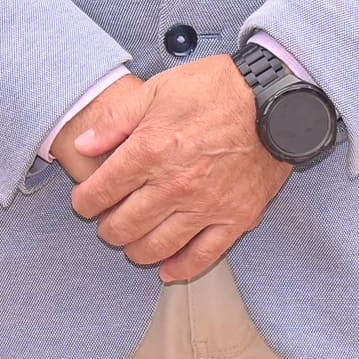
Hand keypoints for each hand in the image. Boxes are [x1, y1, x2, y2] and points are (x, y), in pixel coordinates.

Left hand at [69, 55, 292, 283]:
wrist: (275, 99)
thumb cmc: (217, 89)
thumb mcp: (158, 89)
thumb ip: (117, 121)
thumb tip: (84, 145)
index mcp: (150, 150)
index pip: (101, 191)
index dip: (85, 202)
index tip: (84, 203)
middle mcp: (174, 185)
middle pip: (124, 225)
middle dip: (108, 229)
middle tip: (108, 223)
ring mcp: (206, 206)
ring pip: (157, 246)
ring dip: (136, 250)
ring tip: (133, 244)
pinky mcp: (236, 218)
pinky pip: (203, 256)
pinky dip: (181, 268)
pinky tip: (167, 270)